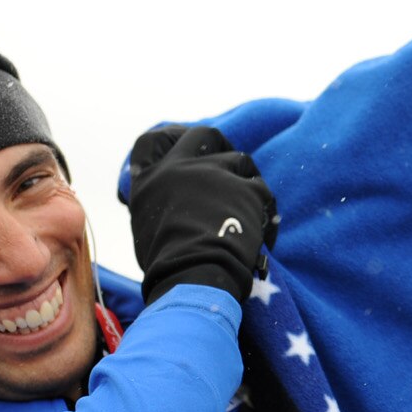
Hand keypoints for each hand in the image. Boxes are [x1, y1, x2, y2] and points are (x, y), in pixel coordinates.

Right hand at [125, 125, 276, 304]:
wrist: (192, 276)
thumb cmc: (166, 266)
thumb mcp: (147, 230)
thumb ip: (159, 207)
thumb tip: (172, 208)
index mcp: (149, 180)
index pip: (151, 141)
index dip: (170, 139)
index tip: (184, 146)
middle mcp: (178, 168)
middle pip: (203, 135)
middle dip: (219, 146)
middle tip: (230, 166)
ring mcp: (213, 173)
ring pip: (239, 159)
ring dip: (246, 180)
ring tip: (251, 211)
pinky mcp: (244, 187)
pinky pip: (261, 190)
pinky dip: (264, 210)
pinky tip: (264, 235)